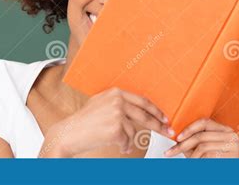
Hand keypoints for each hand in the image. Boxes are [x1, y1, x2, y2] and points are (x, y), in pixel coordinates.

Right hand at [39, 87, 173, 156]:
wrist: (69, 133)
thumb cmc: (84, 121)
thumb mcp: (101, 103)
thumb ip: (118, 102)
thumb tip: (140, 108)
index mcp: (116, 92)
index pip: (142, 100)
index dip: (156, 110)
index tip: (165, 118)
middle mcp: (117, 100)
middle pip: (145, 114)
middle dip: (159, 125)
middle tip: (169, 133)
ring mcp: (117, 114)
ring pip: (134, 131)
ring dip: (128, 140)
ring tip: (118, 142)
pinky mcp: (116, 128)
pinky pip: (127, 141)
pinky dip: (123, 146)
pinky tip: (115, 145)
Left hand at [164, 118, 238, 157]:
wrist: (228, 174)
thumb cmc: (216, 162)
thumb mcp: (203, 148)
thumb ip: (193, 139)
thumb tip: (175, 134)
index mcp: (224, 129)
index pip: (204, 122)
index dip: (189, 129)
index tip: (177, 138)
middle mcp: (231, 135)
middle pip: (200, 135)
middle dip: (183, 145)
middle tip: (171, 151)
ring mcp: (233, 145)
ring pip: (202, 146)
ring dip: (192, 155)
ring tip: (189, 161)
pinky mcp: (232, 155)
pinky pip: (208, 155)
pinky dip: (199, 160)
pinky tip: (197, 163)